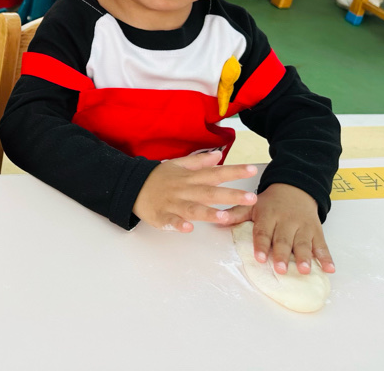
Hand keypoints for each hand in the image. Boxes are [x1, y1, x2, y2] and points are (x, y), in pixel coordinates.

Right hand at [133, 151, 257, 231]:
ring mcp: (173, 203)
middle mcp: (184, 190)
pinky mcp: (162, 216)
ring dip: (209, 213)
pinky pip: (171, 221)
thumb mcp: (178, 164)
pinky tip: (188, 228)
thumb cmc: (158, 177)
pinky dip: (179, 225)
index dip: (234, 171)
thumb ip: (199, 162)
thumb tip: (219, 155)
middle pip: (209, 192)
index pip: (215, 173)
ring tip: (225, 217)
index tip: (252, 169)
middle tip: (251, 198)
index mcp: (189, 177)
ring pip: (193, 208)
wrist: (131, 186)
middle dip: (230, 195)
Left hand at [218, 183, 334, 274]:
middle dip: (282, 254)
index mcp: (268, 215)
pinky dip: (327, 257)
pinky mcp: (316, 231)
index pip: (264, 231)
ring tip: (304, 270)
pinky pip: (323, 245)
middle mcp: (286, 221)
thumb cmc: (271, 202)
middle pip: (283, 240)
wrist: (296, 187)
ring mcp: (303, 227)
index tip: (259, 257)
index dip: (261, 245)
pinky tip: (329, 269)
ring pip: (304, 243)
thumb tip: (216, 220)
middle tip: (280, 269)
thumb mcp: (252, 205)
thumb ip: (236, 214)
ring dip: (305, 257)